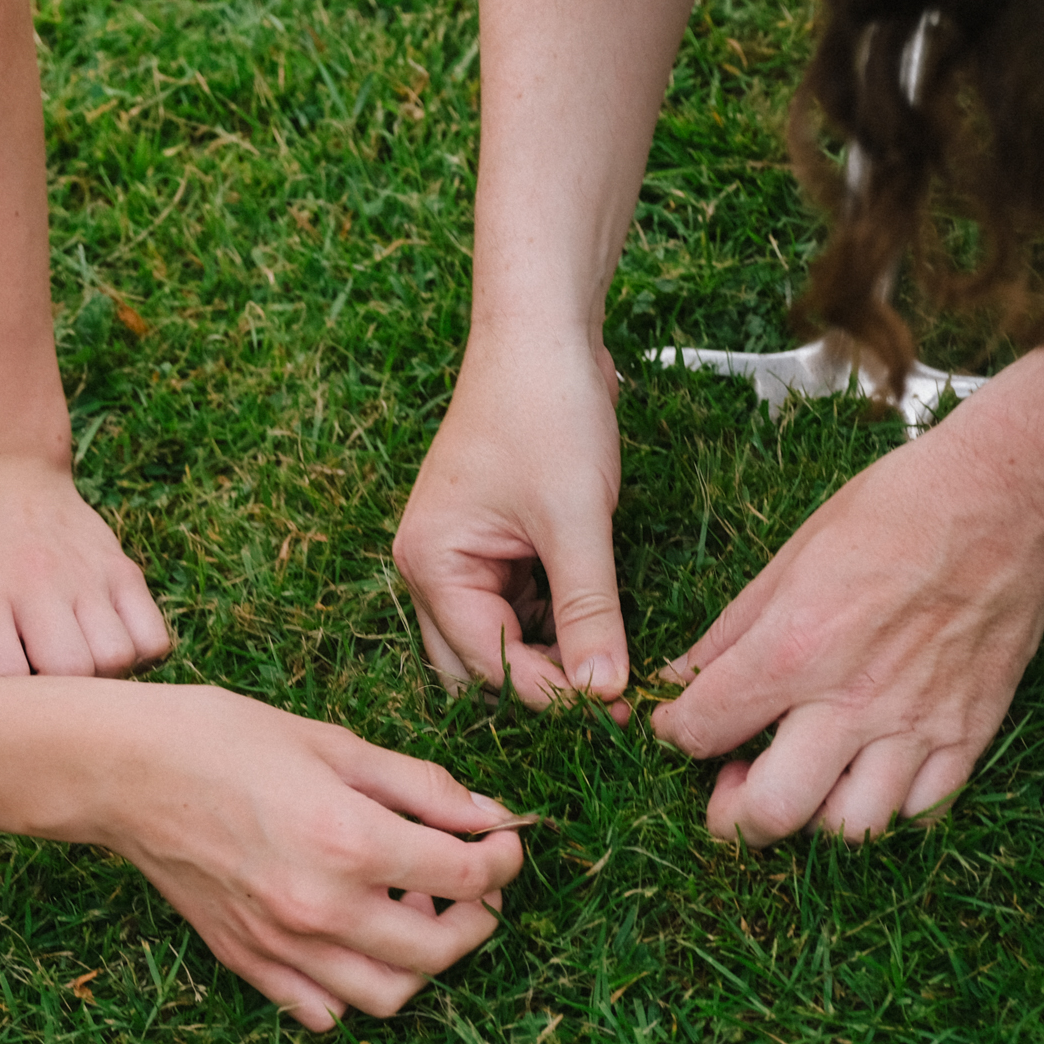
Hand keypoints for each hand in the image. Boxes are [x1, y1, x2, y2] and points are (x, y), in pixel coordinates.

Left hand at [0, 451, 168, 677]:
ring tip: (69, 665)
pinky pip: (152, 638)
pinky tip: (99, 646)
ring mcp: (86, 573)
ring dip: (97, 677)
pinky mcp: (122, 570)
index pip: (5, 677)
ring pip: (116, 658)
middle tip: (36, 682)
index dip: (3, 703)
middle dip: (54, 694)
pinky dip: (135, 655)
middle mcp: (36, 580)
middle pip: (71, 671)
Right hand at [83, 685, 526, 1028]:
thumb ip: (420, 786)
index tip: (505, 839)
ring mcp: (281, 945)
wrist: (123, 770)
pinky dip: (354, 989)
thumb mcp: (336, 743)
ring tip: (416, 911)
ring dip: (423, 963)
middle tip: (475, 883)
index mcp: (351, 842)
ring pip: (389, 995)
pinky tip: (356, 939)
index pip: (467, 875)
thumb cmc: (225, 738)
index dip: (504, 857)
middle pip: (440, 950)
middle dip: (478, 917)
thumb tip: (488, 814)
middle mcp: (322, 908)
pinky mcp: (246, 962)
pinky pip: (322, 1009)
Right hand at [393, 332, 630, 716]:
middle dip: (540, 686)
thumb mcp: (576, 519)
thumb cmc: (545, 410)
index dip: (550, 694)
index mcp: (430, 564)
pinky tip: (598, 626)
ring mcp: (459, 555)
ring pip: (499, 639)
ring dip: (550, 656)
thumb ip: (589, 612)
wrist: (543, 331)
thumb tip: (603, 692)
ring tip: (612, 668)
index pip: (486, 662)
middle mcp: (430, 567)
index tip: (613, 712)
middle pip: (477, 665)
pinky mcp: (491, 542)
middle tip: (610, 701)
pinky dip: (554, 622)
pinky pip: (517, 606)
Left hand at [650, 424, 1043, 842]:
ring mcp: (917, 726)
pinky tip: (868, 773)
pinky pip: (920, 813)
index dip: (674, 733)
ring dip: (811, 816)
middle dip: (732, 814)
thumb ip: (731, 630)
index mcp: (797, 646)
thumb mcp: (791, 556)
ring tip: (804, 778)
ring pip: (850, 829)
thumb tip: (679, 678)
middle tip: (731, 783)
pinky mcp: (969, 735)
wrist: (1007, 500)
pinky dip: (886, 809)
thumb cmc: (896, 510)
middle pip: (772, 813)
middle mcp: (854, 700)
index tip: (680, 725)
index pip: (704, 728)